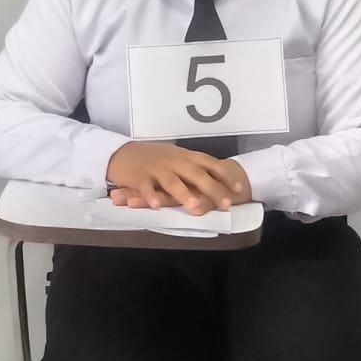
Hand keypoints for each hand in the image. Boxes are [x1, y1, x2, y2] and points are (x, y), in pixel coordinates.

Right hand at [105, 142, 249, 214]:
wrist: (121, 153)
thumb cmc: (152, 158)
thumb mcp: (176, 158)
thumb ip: (194, 167)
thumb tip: (217, 178)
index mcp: (184, 156)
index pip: (210, 163)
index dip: (225, 175)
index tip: (239, 187)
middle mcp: (173, 160)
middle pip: (196, 174)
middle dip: (212, 188)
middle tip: (225, 203)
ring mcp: (156, 168)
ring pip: (172, 181)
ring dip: (184, 194)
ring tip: (195, 206)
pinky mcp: (139, 176)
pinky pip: (145, 187)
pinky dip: (150, 195)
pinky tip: (156, 205)